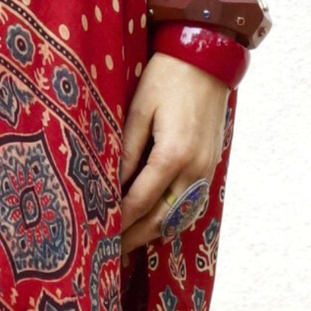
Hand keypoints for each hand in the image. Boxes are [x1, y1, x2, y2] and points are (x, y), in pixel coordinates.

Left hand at [119, 52, 228, 256]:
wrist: (208, 58)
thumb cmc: (167, 78)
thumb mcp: (139, 110)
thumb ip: (127, 151)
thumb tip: (111, 184)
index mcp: (173, 155)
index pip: (140, 201)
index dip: (118, 221)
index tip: (98, 236)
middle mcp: (194, 169)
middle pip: (162, 218)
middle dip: (135, 236)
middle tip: (109, 252)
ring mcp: (207, 170)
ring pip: (180, 217)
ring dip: (154, 233)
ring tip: (129, 244)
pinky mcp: (211, 165)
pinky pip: (192, 204)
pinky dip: (173, 219)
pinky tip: (156, 224)